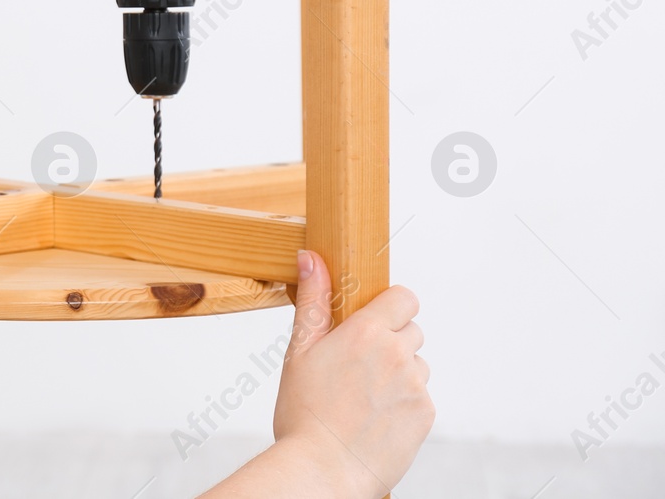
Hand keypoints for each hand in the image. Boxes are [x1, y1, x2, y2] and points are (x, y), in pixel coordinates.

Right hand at [272, 250, 433, 497]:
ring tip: (363, 397)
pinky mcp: (426, 414)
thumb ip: (313, 299)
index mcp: (366, 331)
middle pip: (411, 330)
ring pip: (416, 364)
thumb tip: (312, 257)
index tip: (370, 321)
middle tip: (357, 366)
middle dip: (390, 341)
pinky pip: (420, 396)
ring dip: (398, 373)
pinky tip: (375, 417)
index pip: (404, 297)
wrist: (323, 469)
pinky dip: (403, 402)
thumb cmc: (304, 413)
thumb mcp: (299, 350)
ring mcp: (416, 385)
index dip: (389, 306)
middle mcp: (398, 353)